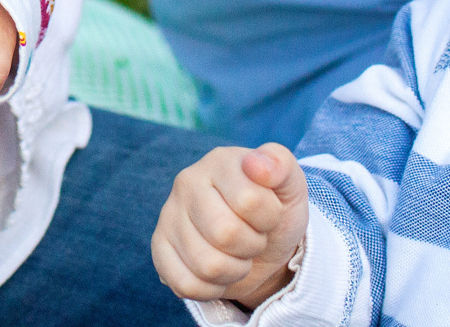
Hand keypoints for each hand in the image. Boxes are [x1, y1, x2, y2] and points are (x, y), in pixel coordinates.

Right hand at [152, 144, 309, 308]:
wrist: (262, 244)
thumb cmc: (274, 210)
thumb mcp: (290, 186)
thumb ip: (281, 164)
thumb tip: (257, 164)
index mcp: (219, 162)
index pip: (249, 201)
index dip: (269, 217)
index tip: (268, 213)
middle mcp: (187, 183)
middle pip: (225, 234)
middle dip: (251, 245)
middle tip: (252, 235)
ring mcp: (168, 215)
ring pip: (208, 265)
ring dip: (234, 270)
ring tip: (235, 252)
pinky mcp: (159, 248)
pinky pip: (187, 284)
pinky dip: (212, 288)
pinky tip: (217, 271)